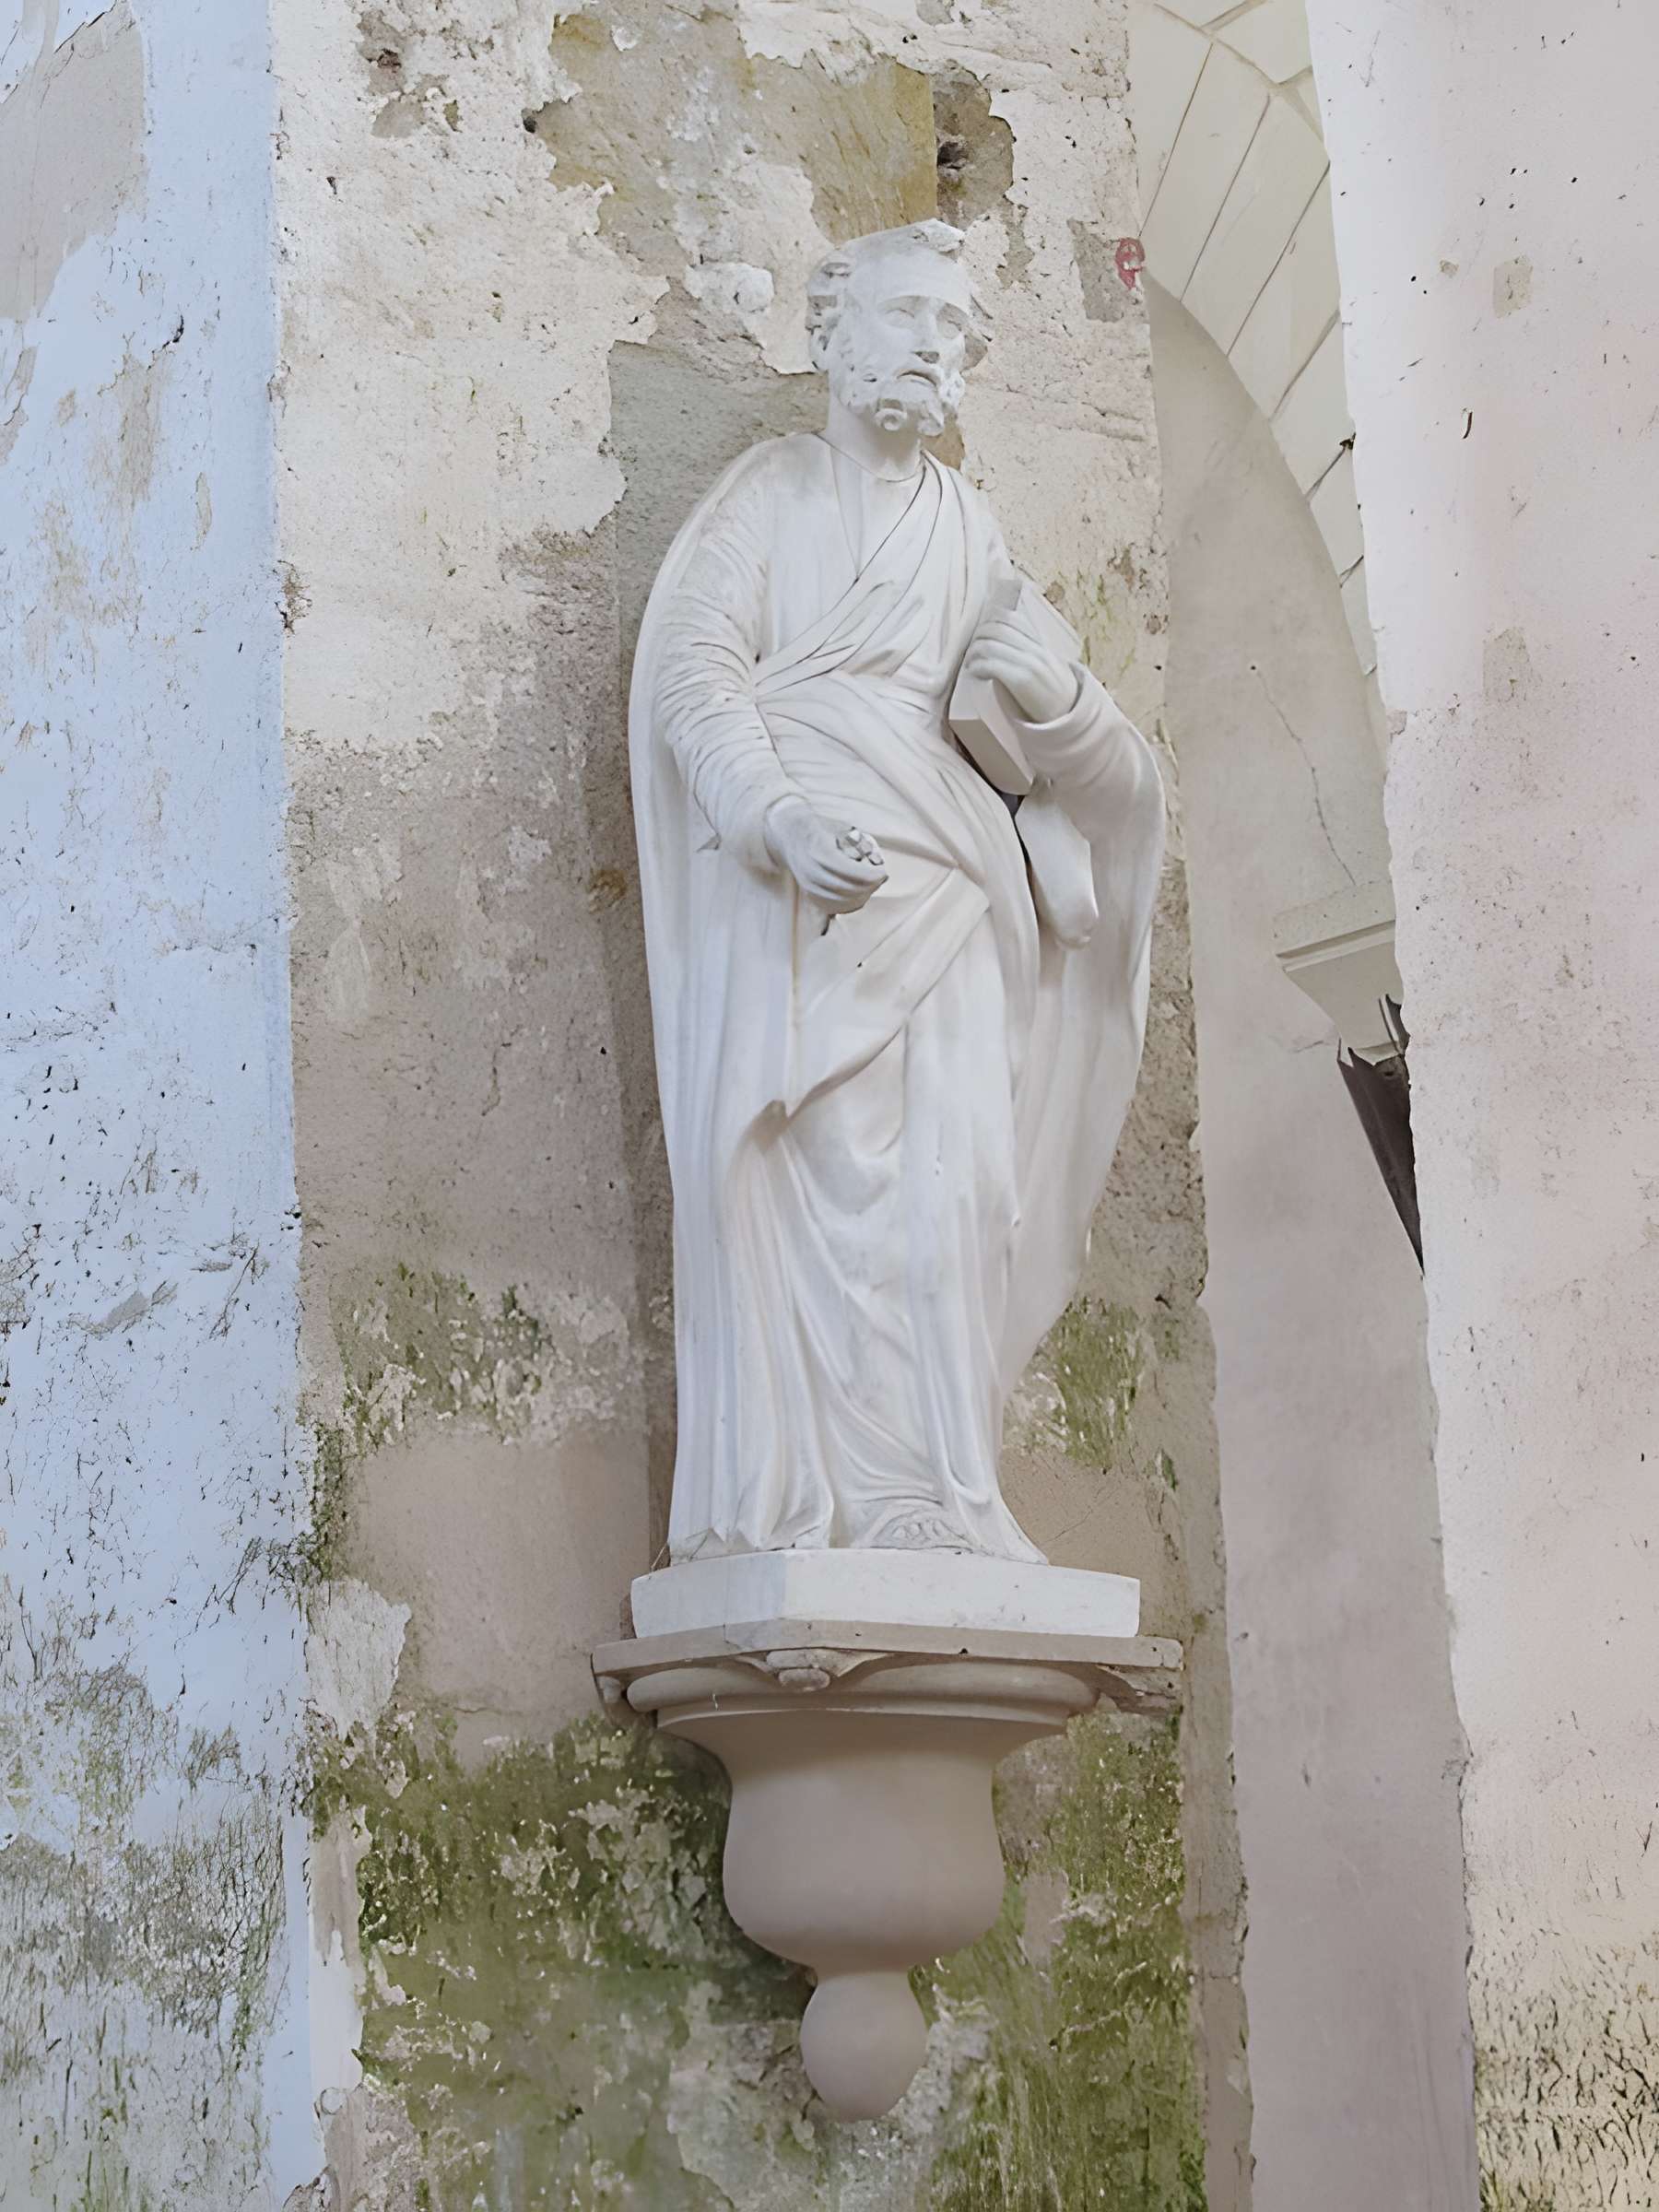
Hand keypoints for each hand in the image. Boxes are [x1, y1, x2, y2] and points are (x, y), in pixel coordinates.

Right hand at [764, 797, 887, 916]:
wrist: (790, 836)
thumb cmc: (820, 829)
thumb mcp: (841, 828)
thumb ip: (861, 844)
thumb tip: (878, 862)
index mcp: (821, 853)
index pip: (852, 873)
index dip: (872, 876)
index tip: (884, 872)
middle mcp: (812, 872)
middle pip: (849, 889)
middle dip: (870, 886)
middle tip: (881, 878)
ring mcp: (809, 886)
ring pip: (843, 901)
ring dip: (862, 895)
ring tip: (872, 884)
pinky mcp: (810, 894)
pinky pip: (834, 907)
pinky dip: (850, 903)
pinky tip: (860, 894)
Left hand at [963, 611, 1078, 725]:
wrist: (1070, 717)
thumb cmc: (1058, 697)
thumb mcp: (1051, 667)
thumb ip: (1034, 654)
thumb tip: (1009, 646)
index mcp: (1042, 646)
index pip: (1013, 619)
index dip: (991, 622)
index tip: (982, 635)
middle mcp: (1036, 650)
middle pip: (997, 629)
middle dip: (978, 637)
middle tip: (972, 650)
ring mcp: (1030, 664)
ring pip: (989, 645)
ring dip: (973, 653)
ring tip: (971, 664)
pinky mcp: (1021, 681)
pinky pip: (991, 665)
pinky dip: (977, 667)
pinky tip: (976, 673)